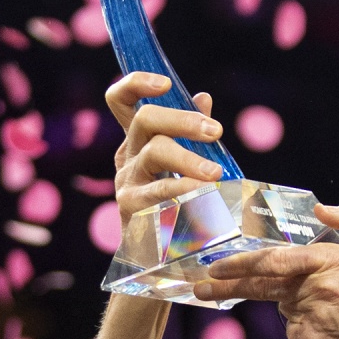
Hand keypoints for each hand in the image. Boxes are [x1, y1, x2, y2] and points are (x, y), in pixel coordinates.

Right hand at [104, 73, 225, 233]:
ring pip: (155, 152)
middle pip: (145, 120)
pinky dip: (186, 191)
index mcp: (138, 140)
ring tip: (216, 175)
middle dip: (182, 120)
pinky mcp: (131, 208)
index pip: (121, 101)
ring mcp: (126, 181)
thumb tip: (202, 97)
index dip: (136, 83)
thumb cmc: (175, 200)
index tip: (164, 83)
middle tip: (216, 132)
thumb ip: (189, 131)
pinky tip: (205, 196)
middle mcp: (127, 155)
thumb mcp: (181, 162)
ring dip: (189, 158)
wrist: (158, 255)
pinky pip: (161, 192)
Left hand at [193, 201, 338, 338]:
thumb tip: (321, 208)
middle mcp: (316, 289)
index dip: (242, 264)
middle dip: (226, 286)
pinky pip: (295, 332)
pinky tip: (331, 330)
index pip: (275, 261)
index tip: (217, 266)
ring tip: (330, 311)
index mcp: (330, 262)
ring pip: (284, 308)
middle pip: (261, 286)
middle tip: (201, 285)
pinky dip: (306, 329)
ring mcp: (310, 319)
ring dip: (295, 307)